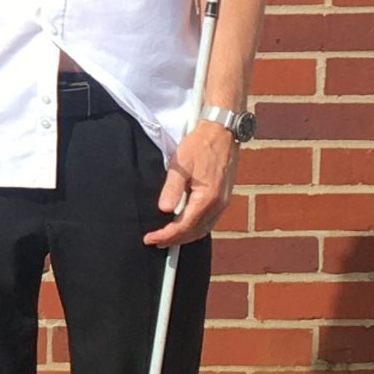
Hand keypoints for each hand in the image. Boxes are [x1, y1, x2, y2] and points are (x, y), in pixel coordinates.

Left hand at [148, 121, 237, 246]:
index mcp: (207, 198)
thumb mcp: (180, 165)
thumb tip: (164, 210)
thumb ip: (172, 188)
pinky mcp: (223, 197)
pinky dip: (195, 227)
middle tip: (155, 241)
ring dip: (185, 236)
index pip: (184, 225)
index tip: (149, 239)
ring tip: (167, 237)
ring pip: (204, 228)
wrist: (221, 132)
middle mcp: (219, 204)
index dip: (166, 235)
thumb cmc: (199, 145)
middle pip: (195, 232)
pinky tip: (184, 225)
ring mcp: (223, 201)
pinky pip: (209, 220)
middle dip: (174, 240)